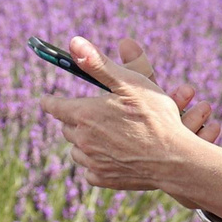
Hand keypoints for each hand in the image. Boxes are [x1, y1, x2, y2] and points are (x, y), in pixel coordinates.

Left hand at [40, 35, 211, 192]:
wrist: (174, 159)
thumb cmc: (155, 117)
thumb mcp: (129, 83)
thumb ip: (99, 63)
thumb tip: (74, 42)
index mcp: (84, 114)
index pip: (53, 106)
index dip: (50, 101)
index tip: (47, 100)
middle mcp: (82, 139)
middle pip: (66, 128)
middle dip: (74, 120)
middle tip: (89, 115)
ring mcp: (91, 161)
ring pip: (76, 150)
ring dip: (83, 142)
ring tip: (101, 135)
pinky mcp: (102, 178)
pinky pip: (89, 169)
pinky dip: (95, 162)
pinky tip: (110, 155)